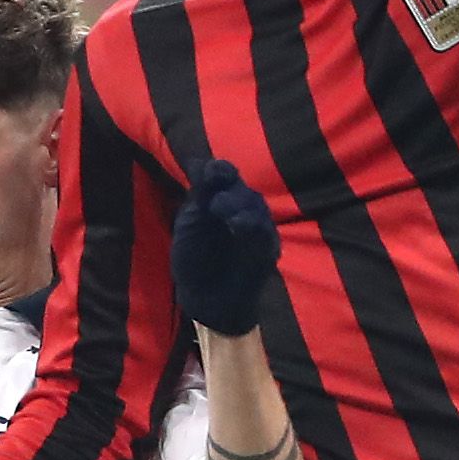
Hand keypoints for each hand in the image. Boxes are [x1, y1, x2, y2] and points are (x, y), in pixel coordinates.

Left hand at [171, 160, 279, 335]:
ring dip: (239, 205)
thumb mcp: (190, 223)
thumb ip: (198, 194)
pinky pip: (264, 232)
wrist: (205, 299)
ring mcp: (258, 228)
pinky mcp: (267, 248)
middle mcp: (243, 209)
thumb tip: (196, 160)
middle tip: (214, 203)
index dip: (219, 171)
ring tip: (221, 212)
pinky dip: (251, 225)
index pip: (225, 176)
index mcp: (222, 198)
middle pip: (242, 190)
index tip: (209, 173)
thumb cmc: (194, 260)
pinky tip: (237, 225)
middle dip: (229, 190)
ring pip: (256, 207)